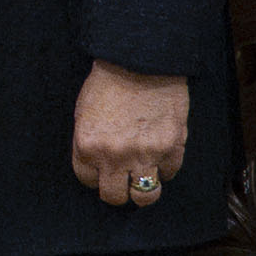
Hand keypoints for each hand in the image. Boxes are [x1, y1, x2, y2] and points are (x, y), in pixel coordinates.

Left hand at [72, 64, 193, 207]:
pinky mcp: (171, 146)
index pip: (88, 180)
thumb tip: (97, 166)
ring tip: (144, 176)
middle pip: (114, 196)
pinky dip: (166, 166)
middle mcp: (114, 156)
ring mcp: (144, 154)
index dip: (96, 174)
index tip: (103, 167)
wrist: (140, 58)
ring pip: (145, 196)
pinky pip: (169, 172)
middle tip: (123, 177)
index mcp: (87, 146)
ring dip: (144, 189)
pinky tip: (161, 153)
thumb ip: (89, 143)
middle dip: (118, 188)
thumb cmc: (109, 80)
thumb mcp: (84, 113)